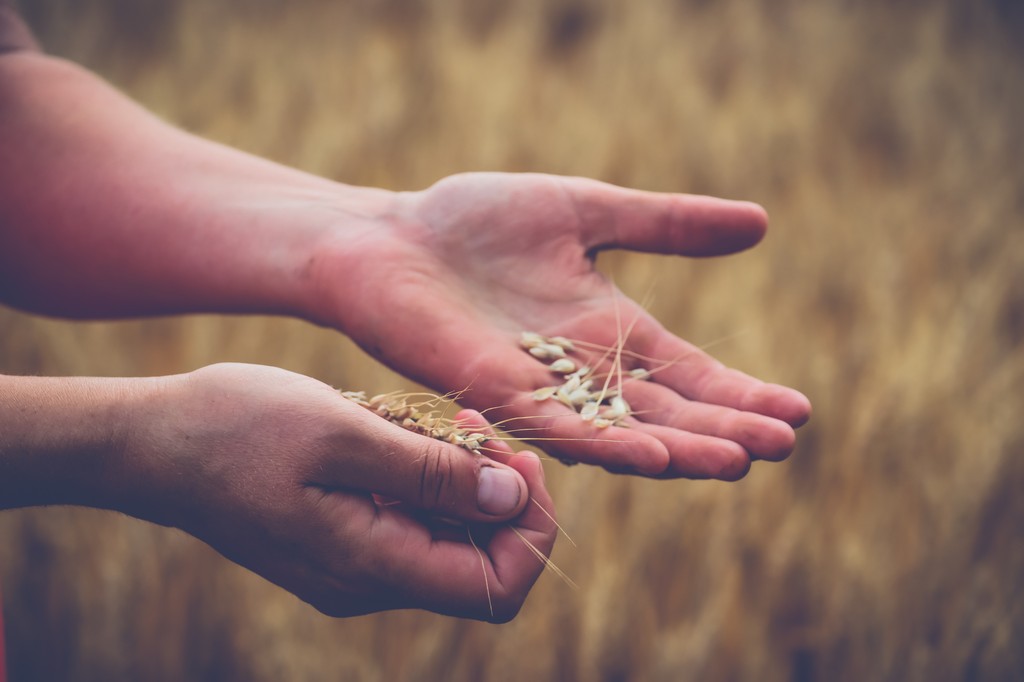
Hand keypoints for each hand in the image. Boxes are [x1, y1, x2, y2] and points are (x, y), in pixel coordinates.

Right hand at [121, 363, 556, 621]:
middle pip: (479, 561)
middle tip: (477, 426)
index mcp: (372, 566)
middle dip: (499, 493)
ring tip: (443, 421)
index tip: (519, 461)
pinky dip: (426, 479)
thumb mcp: (344, 435)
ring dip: (462, 480)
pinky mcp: (340, 539)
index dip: (530, 530)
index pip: (497, 587)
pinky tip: (406, 432)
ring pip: (447, 538)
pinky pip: (409, 521)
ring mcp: (353, 564)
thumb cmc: (236, 430)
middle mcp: (368, 581)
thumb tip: (512, 500)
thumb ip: (431, 474)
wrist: (152, 443)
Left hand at [312, 172, 810, 478]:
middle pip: (667, 412)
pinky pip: (557, 427)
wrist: (388, 236)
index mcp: (609, 332)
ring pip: (621, 432)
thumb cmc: (474, 221)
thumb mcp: (587, 210)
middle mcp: (583, 374)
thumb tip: (761, 222)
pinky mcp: (494, 394)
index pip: (689, 374)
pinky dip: (607, 443)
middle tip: (783, 446)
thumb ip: (666, 223)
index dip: (740, 394)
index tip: (798, 410)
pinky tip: (653, 456)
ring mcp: (541, 390)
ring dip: (680, 449)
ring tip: (737, 460)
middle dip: (724, 430)